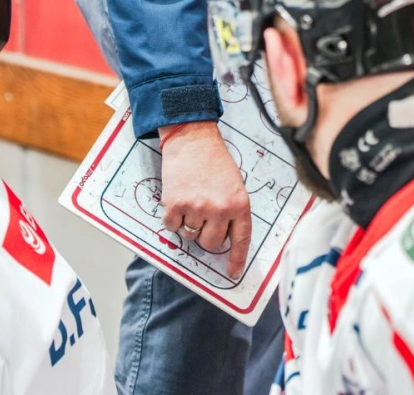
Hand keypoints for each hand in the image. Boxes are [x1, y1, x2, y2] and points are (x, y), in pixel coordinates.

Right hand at [158, 121, 251, 277]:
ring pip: (190, 235)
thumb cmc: (215, 161)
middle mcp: (220, 209)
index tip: (232, 273)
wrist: (192, 139)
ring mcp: (197, 208)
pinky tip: (176, 200)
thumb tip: (222, 238)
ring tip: (190, 199)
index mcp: (239, 204)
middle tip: (201, 217)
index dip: (237, 259)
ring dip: (187, 223)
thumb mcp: (234, 185)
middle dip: (204, 235)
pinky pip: (172, 227)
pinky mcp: (176, 204)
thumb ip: (232, 210)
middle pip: (211, 243)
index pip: (241, 240)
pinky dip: (171, 218)